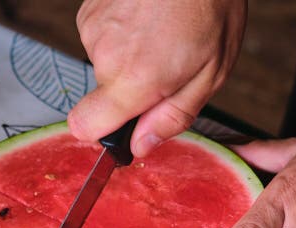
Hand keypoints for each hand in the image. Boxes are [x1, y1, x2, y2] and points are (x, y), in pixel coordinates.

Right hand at [68, 0, 245, 156]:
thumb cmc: (210, 5)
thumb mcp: (212, 73)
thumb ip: (173, 117)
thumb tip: (141, 146)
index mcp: (134, 80)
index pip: (84, 126)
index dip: (103, 132)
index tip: (125, 126)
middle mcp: (105, 55)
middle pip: (103, 97)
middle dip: (133, 91)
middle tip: (167, 65)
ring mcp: (93, 29)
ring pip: (105, 66)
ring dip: (131, 59)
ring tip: (161, 35)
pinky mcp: (89, 11)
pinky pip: (102, 40)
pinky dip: (123, 36)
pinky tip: (147, 19)